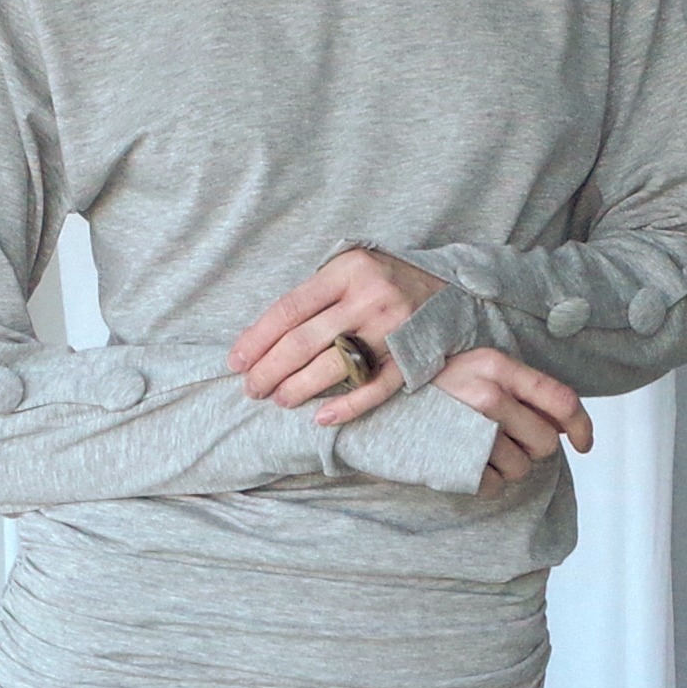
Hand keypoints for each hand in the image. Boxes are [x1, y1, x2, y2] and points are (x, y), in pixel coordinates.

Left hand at [233, 245, 443, 425]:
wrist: (450, 289)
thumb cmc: (383, 281)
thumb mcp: (349, 269)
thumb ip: (314, 295)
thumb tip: (261, 337)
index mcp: (347, 271)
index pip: (289, 310)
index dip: (257, 339)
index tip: (236, 362)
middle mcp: (370, 298)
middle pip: (305, 341)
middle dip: (270, 370)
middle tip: (252, 388)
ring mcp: (393, 330)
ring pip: (335, 367)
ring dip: (299, 389)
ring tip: (278, 400)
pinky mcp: (411, 358)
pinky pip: (374, 389)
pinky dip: (346, 406)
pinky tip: (321, 418)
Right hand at [436, 347, 590, 492]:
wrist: (372, 406)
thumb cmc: (433, 388)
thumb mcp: (475, 370)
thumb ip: (520, 388)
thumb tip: (566, 422)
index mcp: (496, 366)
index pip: (561, 399)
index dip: (582, 426)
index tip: (584, 444)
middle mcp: (487, 395)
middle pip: (545, 442)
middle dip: (534, 449)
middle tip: (508, 440)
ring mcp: (469, 431)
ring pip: (522, 468)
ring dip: (508, 467)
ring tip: (478, 449)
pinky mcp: (454, 463)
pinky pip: (494, 486)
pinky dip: (485, 482)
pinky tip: (465, 463)